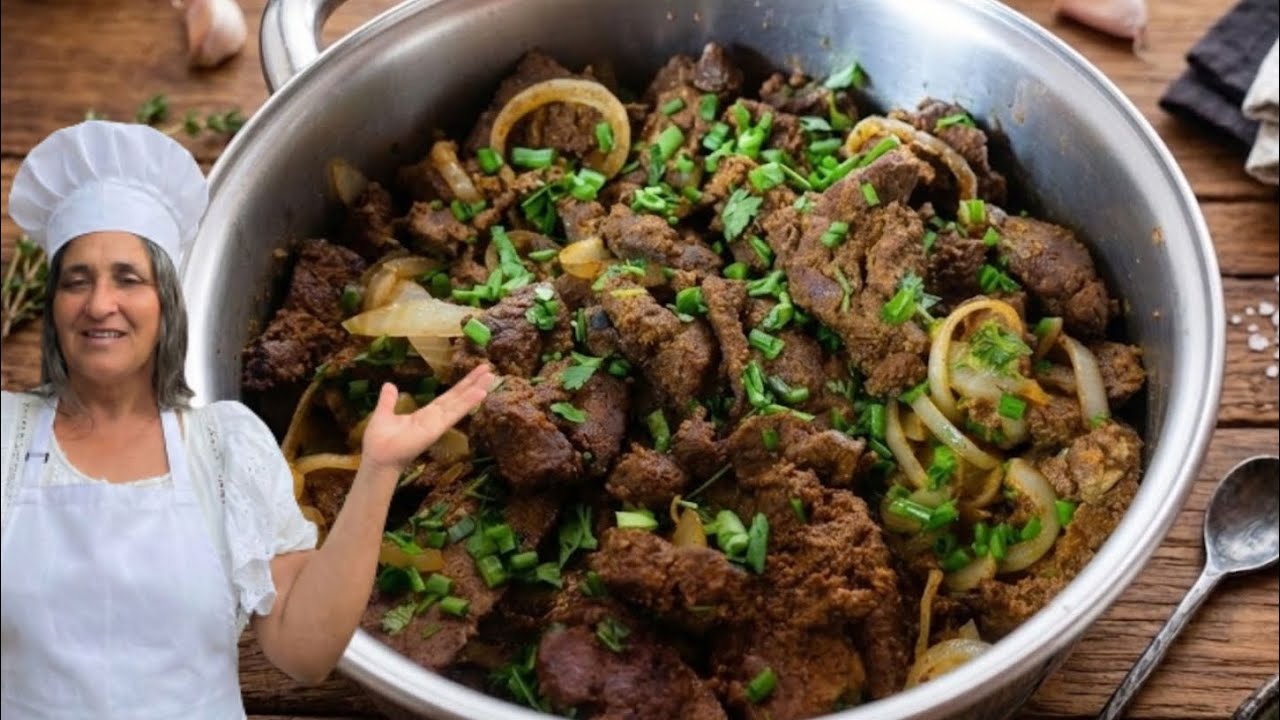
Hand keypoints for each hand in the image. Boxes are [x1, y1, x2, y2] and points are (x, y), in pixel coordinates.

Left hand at [360, 363, 494, 474]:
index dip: (462, 385)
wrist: (378, 457)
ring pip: (460, 403)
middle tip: (489, 369)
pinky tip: (481, 393)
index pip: (448, 396)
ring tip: (491, 377)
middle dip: (473, 383)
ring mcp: (438, 423)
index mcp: (426, 414)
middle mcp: (436, 418)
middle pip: (458, 397)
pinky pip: (454, 413)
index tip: (475, 373)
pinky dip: (468, 402)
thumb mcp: (384, 413)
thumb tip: (389, 385)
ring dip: (476, 390)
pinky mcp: (437, 428)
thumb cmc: (380, 440)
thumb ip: (389, 400)